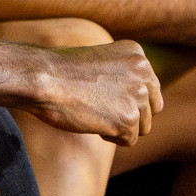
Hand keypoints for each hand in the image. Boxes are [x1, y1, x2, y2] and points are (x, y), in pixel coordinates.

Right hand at [29, 39, 162, 144]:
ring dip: (121, 127)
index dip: (131, 100)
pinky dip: (111, 137)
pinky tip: (93, 122)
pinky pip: (129, 141)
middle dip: (130, 115)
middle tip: (102, 109)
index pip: (152, 88)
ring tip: (94, 113)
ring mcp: (137, 96)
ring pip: (143, 127)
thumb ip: (125, 77)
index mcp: (137, 54)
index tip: (109, 99)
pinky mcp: (128, 120)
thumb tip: (142, 107)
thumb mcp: (101, 63)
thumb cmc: (62, 72)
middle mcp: (143, 73)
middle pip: (151, 110)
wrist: (43, 78)